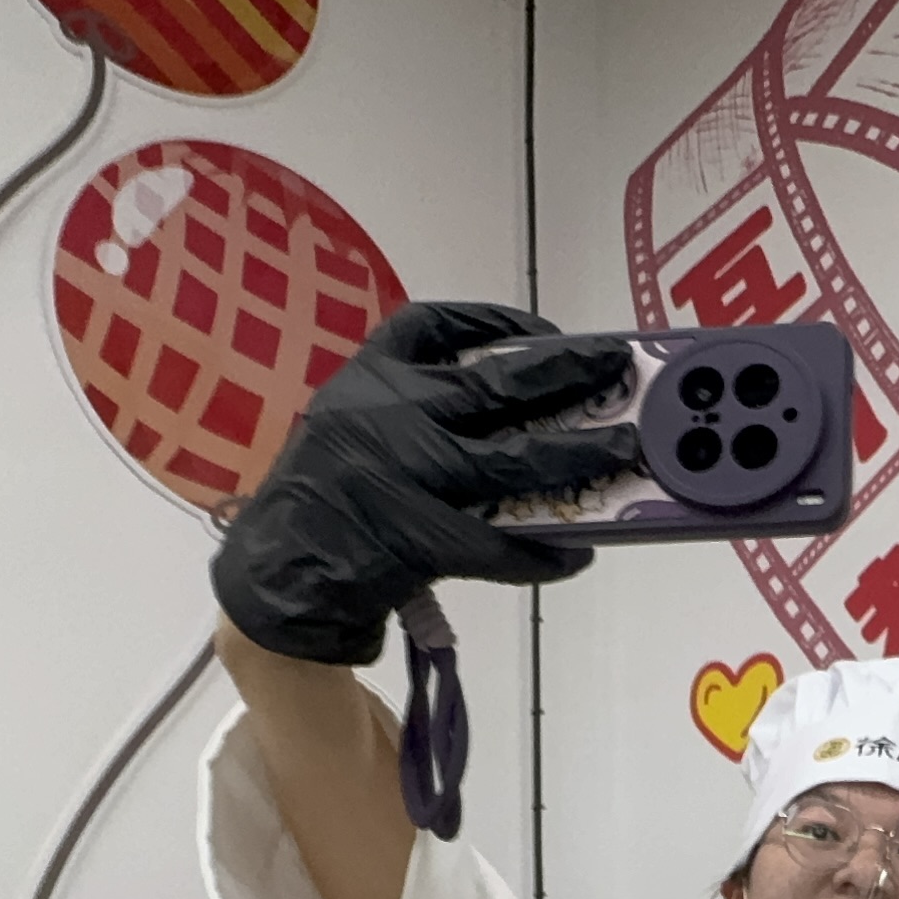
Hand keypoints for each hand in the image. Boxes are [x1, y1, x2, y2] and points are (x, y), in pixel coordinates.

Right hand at [211, 302, 639, 665]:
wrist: (275, 578)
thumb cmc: (322, 500)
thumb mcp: (344, 426)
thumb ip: (406, 406)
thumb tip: (515, 405)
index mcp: (366, 381)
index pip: (429, 325)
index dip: (493, 320)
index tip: (543, 328)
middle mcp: (385, 417)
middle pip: (493, 385)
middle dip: (565, 374)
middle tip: (615, 368)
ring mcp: (402, 477)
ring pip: (511, 461)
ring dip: (576, 457)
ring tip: (623, 455)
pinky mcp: (414, 537)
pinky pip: (497, 542)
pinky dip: (540, 550)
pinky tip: (575, 552)